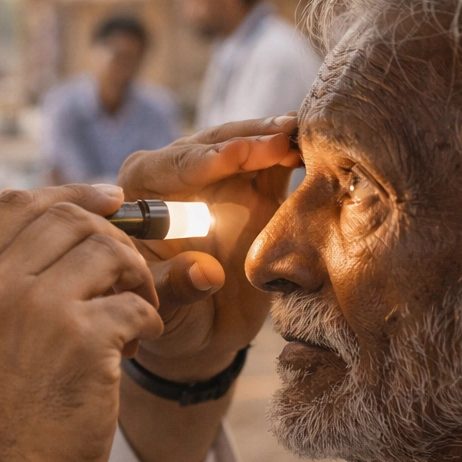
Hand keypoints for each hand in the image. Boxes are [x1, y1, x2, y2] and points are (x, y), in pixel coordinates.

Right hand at [0, 184, 164, 461]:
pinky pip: (135, 302)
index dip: (72, 195)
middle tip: (128, 277)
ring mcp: (33, 308)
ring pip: (109, 250)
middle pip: (68, 219)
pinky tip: (133, 349)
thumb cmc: (4, 400)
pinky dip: (147, 321)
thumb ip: (2, 269)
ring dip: (136, 278)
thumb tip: (70, 206)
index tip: (112, 203)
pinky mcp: (81, 338)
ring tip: (132, 315)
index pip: (17, 203)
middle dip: (113, 239)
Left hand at [118, 115, 300, 380]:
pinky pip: (277, 167)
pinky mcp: (257, 191)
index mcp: (143, 191)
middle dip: (250, 138)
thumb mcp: (162, 306)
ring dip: (277, 137)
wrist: (202, 330)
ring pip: (249, 146)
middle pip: (215, 143)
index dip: (211, 158)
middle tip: (284, 133)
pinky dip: (295, 156)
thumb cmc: (168, 314)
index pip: (176, 165)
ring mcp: (222, 179)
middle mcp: (181, 174)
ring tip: (307, 132)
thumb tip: (206, 273)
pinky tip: (318, 149)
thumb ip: (176, 286)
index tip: (240, 153)